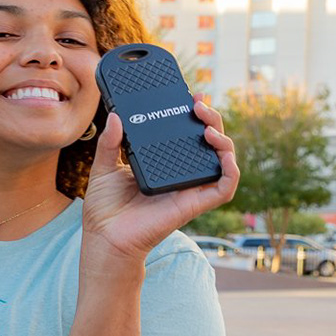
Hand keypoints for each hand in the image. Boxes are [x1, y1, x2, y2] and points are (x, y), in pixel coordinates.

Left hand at [79, 98, 238, 268]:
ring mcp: (189, 188)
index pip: (187, 135)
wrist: (104, 238)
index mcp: (163, 164)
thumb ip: (109, 142)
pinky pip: (224, 187)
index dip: (195, 116)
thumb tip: (113, 116)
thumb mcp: (104, 168)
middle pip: (209, 143)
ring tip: (208, 127)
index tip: (192, 97)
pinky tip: (224, 155)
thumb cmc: (105, 208)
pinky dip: (231, 171)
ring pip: (222, 161)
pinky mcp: (193, 204)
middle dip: (212, 120)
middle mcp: (180, 174)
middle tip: (198, 105)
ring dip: (224, 140)